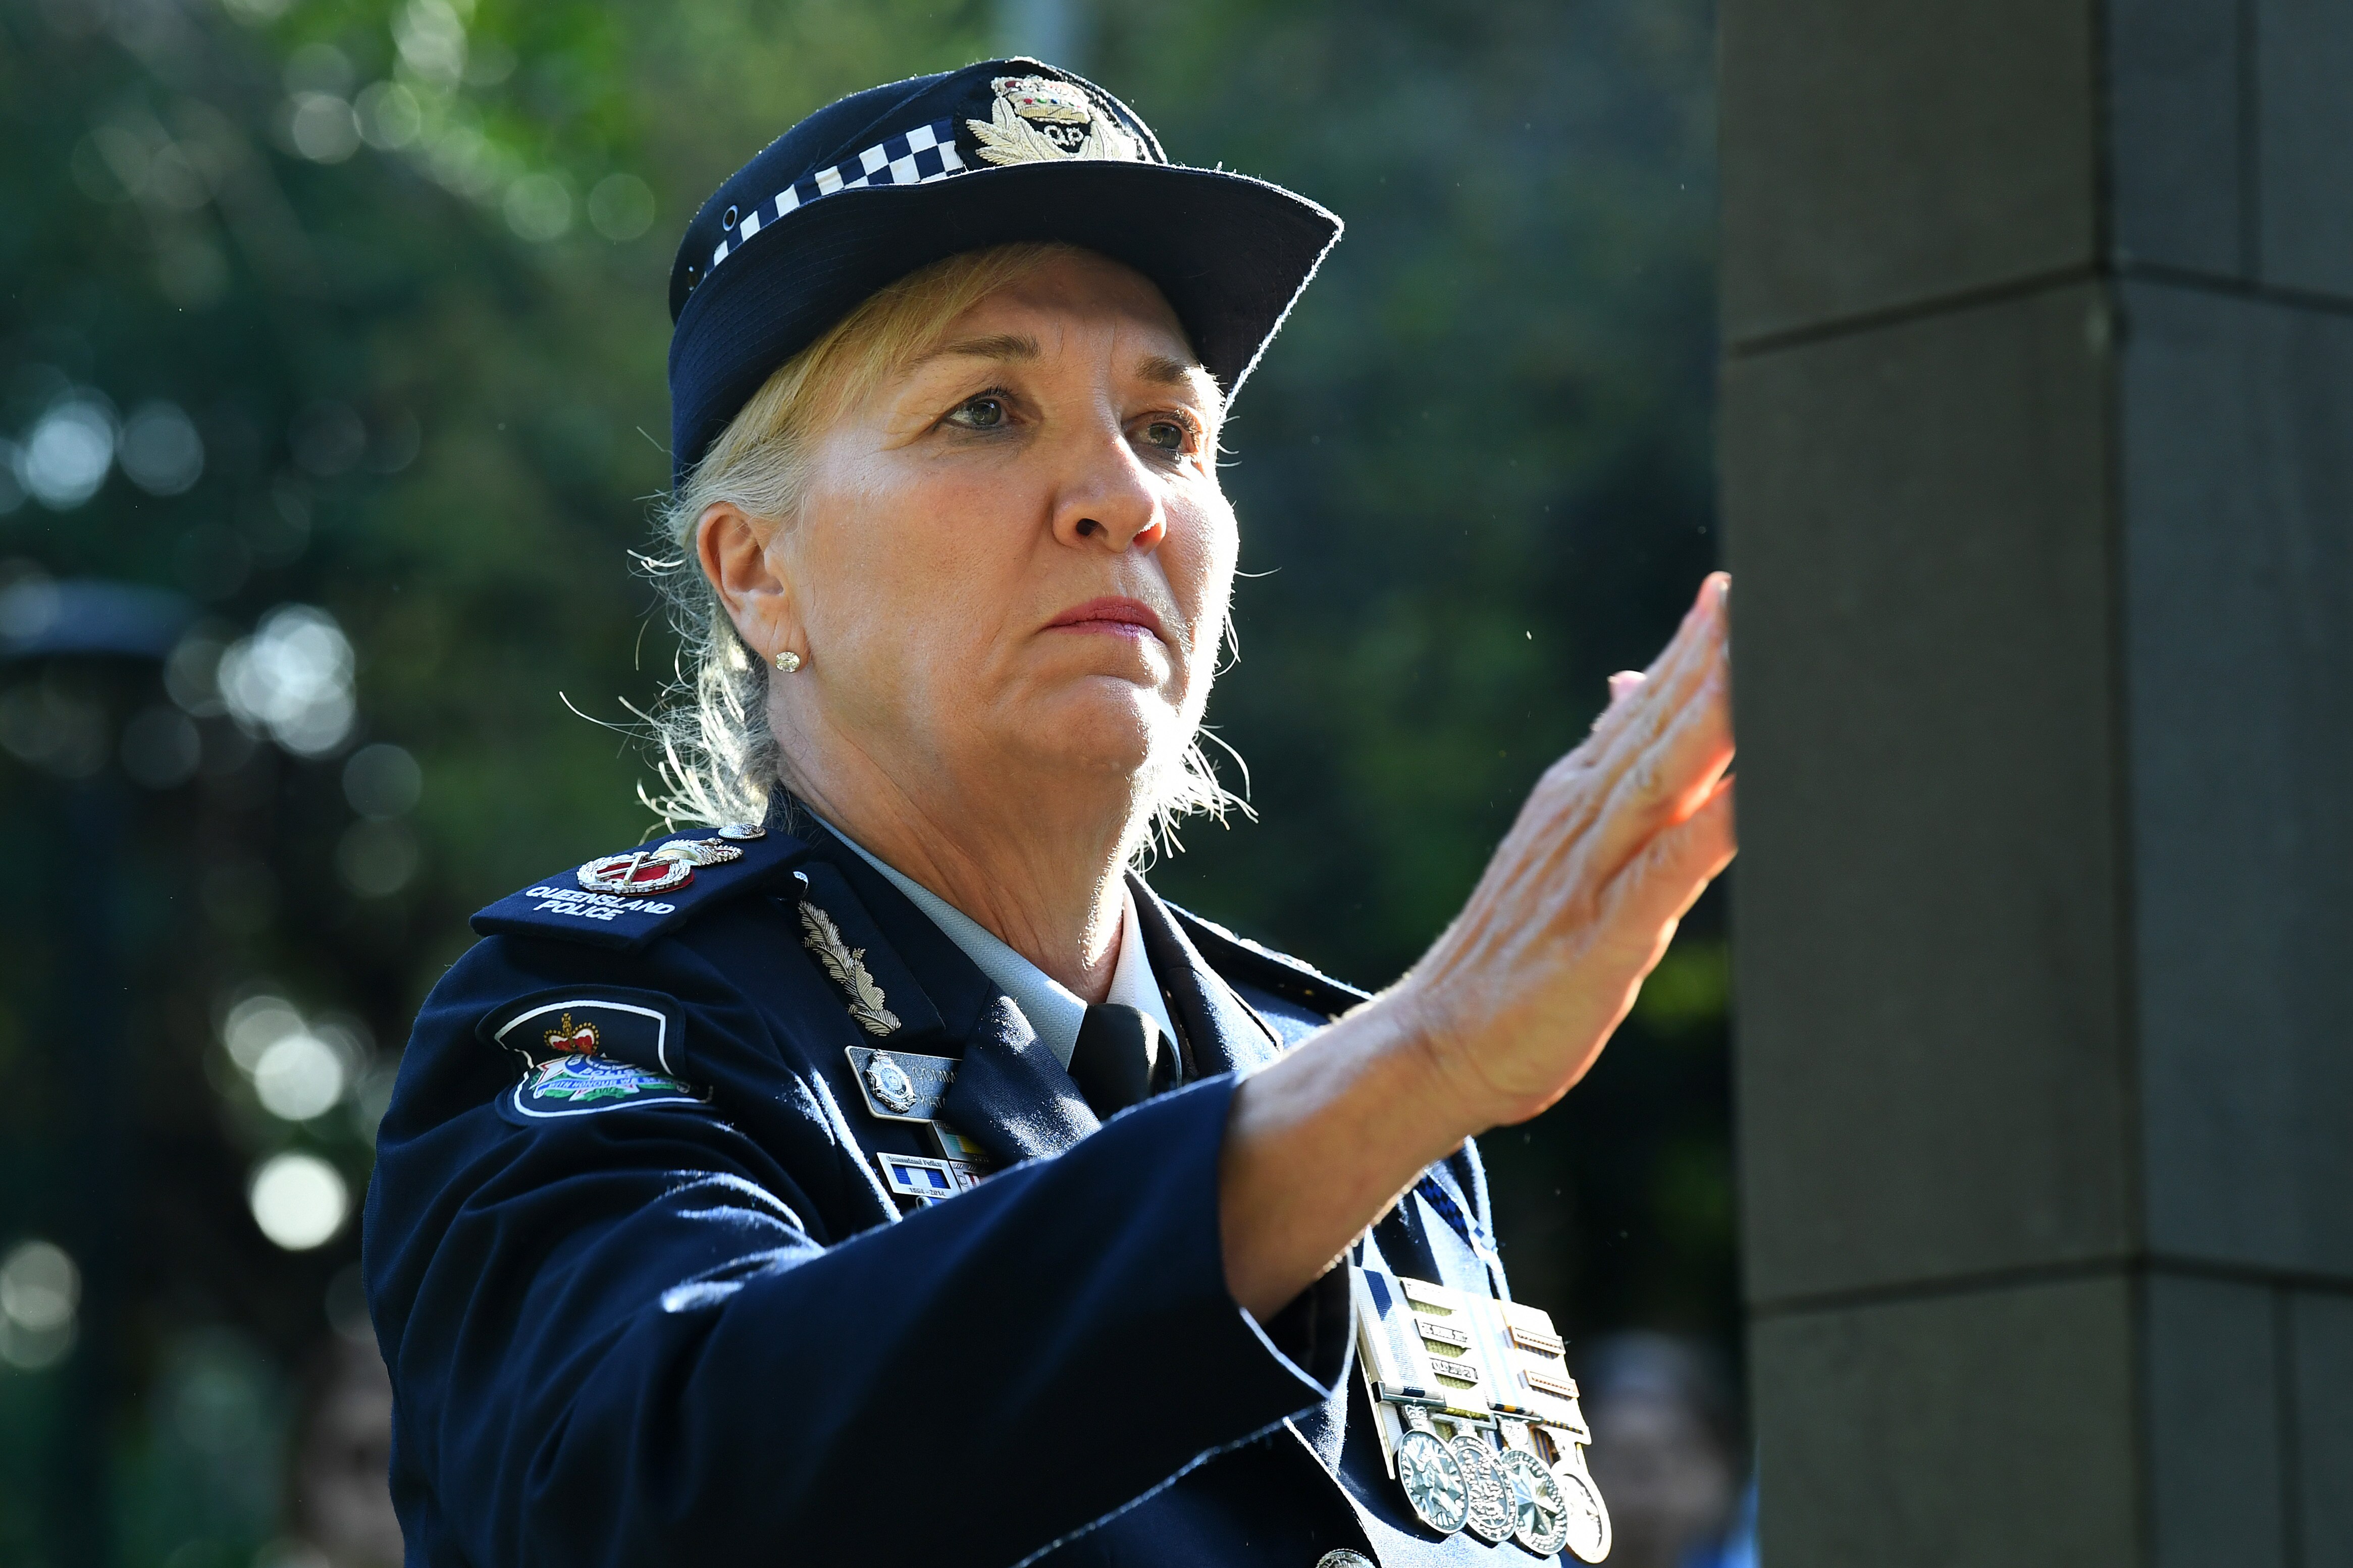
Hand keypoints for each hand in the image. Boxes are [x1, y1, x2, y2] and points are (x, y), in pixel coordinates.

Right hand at [1394, 570, 1735, 1127]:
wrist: (1439, 1036)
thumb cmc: (1517, 950)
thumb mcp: (1561, 840)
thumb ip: (1608, 763)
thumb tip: (1633, 682)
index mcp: (1579, 794)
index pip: (1649, 701)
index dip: (1698, 640)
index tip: (1742, 580)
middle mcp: (1585, 816)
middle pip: (1664, 721)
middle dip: (1716, 655)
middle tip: (1767, 588)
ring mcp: (1593, 871)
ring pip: (1665, 778)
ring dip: (1717, 719)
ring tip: (1765, 660)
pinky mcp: (1606, 935)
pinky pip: (1669, 872)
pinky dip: (1712, 830)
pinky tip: (1751, 797)